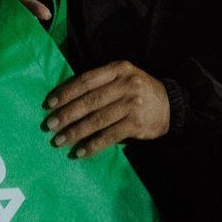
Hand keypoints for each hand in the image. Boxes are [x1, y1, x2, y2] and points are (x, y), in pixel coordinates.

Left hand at [44, 60, 169, 157]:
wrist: (172, 105)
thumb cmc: (138, 91)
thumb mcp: (123, 77)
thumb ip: (101, 83)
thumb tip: (66, 98)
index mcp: (118, 69)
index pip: (86, 80)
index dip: (66, 92)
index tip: (49, 104)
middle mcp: (125, 84)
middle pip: (90, 101)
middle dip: (66, 114)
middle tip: (49, 125)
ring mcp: (132, 105)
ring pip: (97, 120)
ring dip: (75, 132)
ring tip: (59, 141)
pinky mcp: (136, 124)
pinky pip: (109, 136)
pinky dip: (92, 145)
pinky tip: (79, 152)